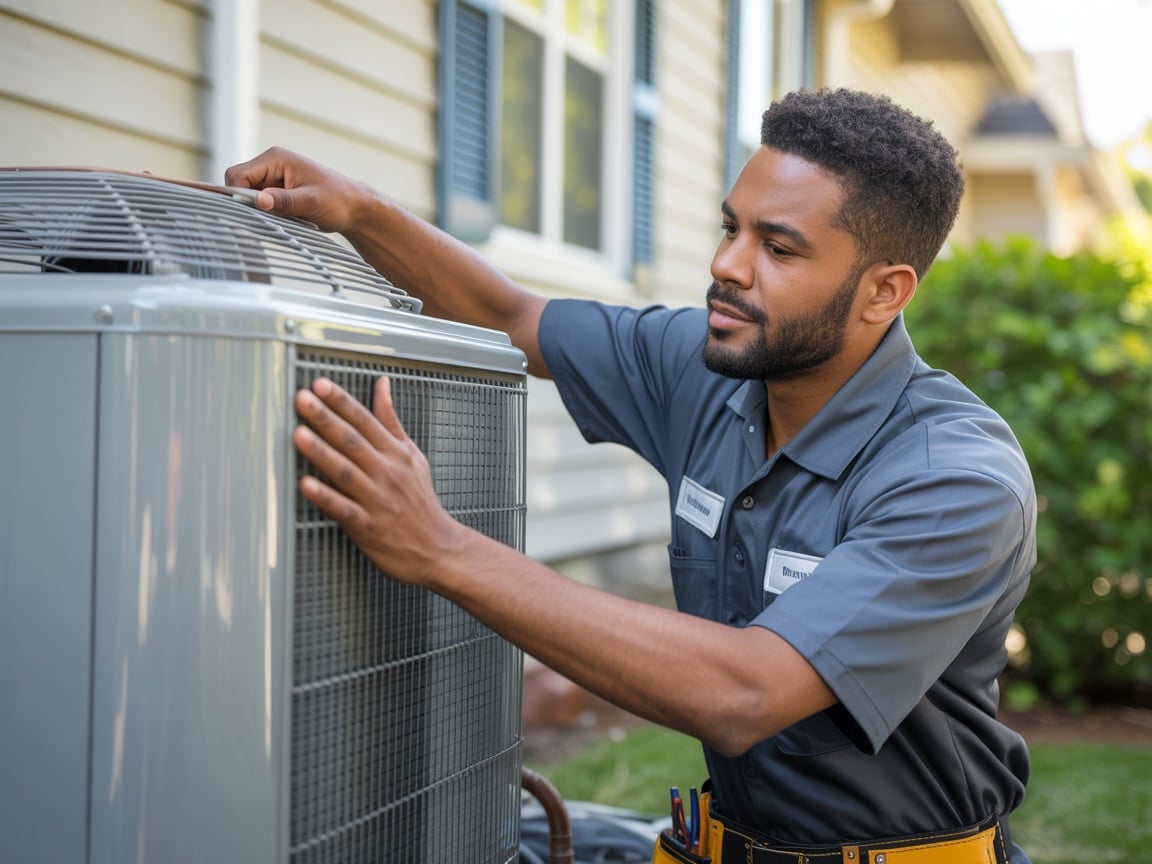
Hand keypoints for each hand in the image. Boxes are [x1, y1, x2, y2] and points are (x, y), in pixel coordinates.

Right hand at [224, 147, 374, 233]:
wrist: (355, 207)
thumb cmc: (338, 200)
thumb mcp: (311, 202)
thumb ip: (283, 201)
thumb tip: (259, 201)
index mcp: (275, 158)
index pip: (237, 175)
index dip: (238, 195)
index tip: (254, 211)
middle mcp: (270, 164)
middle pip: (239, 184)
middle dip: (250, 203)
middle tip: (274, 216)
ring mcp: (273, 177)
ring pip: (248, 195)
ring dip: (261, 209)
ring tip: (286, 215)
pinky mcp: (277, 190)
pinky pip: (261, 202)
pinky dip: (268, 212)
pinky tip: (286, 217)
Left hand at [292, 375, 463, 584]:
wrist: (438, 547)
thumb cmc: (421, 501)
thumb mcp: (412, 455)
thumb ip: (391, 420)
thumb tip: (382, 385)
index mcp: (395, 453)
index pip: (365, 420)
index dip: (341, 401)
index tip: (320, 385)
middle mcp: (386, 473)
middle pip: (352, 441)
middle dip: (326, 418)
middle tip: (302, 400)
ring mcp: (377, 500)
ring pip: (345, 471)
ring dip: (321, 452)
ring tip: (299, 434)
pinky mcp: (367, 527)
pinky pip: (343, 509)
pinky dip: (325, 496)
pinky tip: (306, 484)